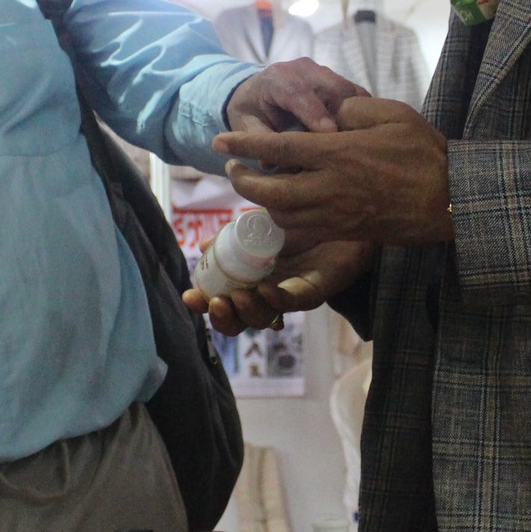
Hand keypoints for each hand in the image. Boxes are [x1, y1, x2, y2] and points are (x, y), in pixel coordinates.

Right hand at [184, 239, 376, 333]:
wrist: (340, 211)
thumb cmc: (299, 220)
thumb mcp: (257, 224)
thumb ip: (232, 236)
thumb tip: (203, 246)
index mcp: (249, 278)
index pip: (222, 300)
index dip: (204, 303)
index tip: (190, 296)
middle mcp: (267, 292)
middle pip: (240, 320)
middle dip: (223, 318)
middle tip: (216, 302)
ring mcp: (289, 294)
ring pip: (265, 318)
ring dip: (248, 311)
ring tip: (239, 296)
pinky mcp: (314, 290)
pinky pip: (294, 302)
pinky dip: (277, 299)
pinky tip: (266, 288)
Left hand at [216, 98, 451, 245]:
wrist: (451, 199)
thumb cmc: (425, 153)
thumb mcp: (392, 114)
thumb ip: (353, 109)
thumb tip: (331, 113)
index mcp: (336, 152)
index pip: (278, 146)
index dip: (243, 144)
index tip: (219, 141)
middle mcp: (329, 186)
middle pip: (268, 190)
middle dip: (244, 181)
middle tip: (234, 169)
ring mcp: (336, 213)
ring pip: (282, 215)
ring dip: (263, 203)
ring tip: (258, 188)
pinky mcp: (345, 231)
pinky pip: (303, 230)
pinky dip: (285, 221)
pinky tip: (286, 209)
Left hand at [224, 59, 367, 134]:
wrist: (256, 91)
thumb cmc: (251, 112)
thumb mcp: (245, 124)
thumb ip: (257, 139)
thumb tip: (269, 161)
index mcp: (278, 77)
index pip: (299, 92)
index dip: (315, 112)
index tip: (329, 133)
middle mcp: (304, 69)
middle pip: (334, 88)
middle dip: (346, 116)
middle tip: (352, 145)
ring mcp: (325, 73)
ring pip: (352, 92)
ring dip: (360, 118)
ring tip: (363, 144)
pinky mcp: (340, 82)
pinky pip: (359, 98)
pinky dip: (365, 117)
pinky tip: (367, 137)